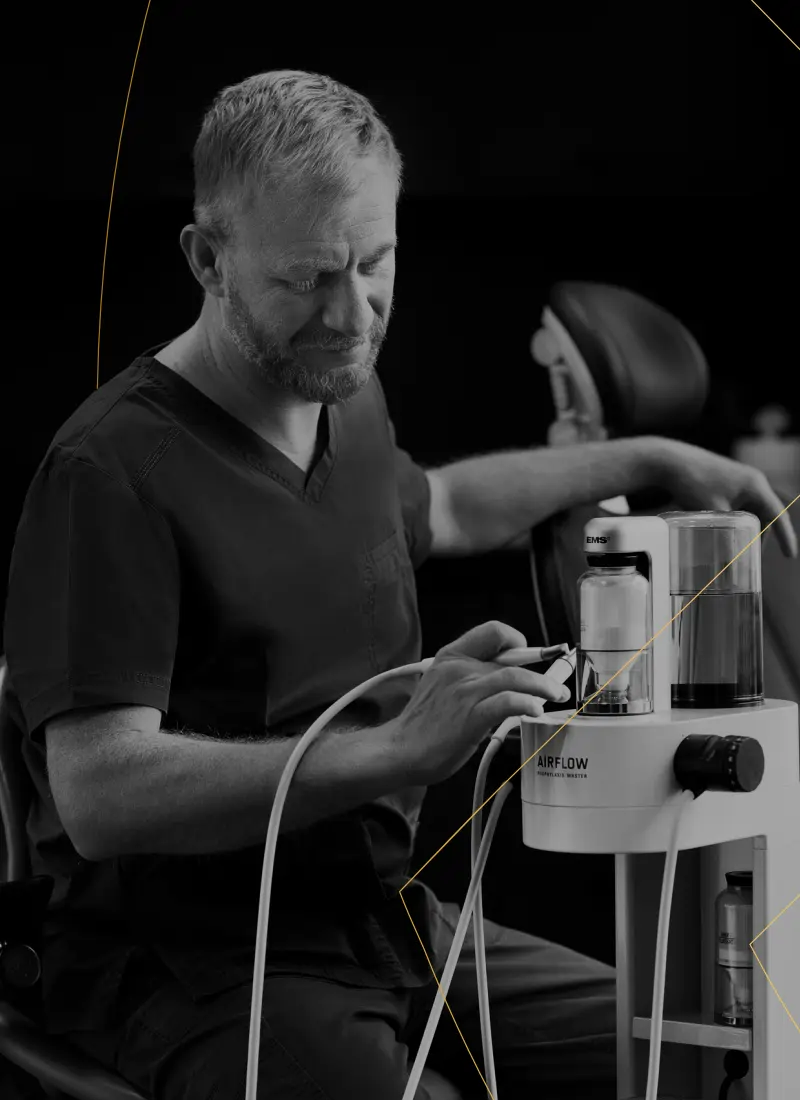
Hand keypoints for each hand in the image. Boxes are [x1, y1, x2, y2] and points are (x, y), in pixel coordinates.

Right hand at [391, 621, 569, 786]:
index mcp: (450, 656)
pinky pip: (508, 702)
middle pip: (511, 659)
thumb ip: (470, 677)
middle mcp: (458, 668)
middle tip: (556, 686)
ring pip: (515, 676)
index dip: (517, 640)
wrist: (400, 749)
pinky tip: (535, 710)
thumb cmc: (424, 724)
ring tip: (555, 695)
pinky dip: (527, 703)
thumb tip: (506, 681)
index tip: (529, 656)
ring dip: (542, 685)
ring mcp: (464, 691)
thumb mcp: (443, 685)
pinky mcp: (471, 715)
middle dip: (541, 672)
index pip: (492, 631)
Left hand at [652, 438, 797, 557]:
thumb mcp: (712, 514)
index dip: (785, 537)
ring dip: (748, 528)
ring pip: (752, 511)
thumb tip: (729, 565)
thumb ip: (724, 538)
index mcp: (755, 486)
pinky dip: (738, 520)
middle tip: (750, 557)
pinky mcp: (728, 482)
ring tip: (737, 547)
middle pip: (766, 514)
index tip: (790, 555)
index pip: (778, 515)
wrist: (670, 461)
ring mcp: (740, 480)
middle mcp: (752, 481)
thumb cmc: (693, 482)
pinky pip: (741, 505)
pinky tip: (727, 532)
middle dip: (761, 536)